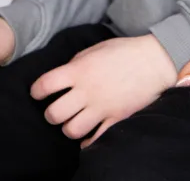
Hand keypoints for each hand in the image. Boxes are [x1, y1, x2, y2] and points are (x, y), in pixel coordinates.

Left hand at [31, 35, 176, 146]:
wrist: (154, 61)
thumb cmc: (124, 51)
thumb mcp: (94, 50)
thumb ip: (75, 64)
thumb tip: (62, 78)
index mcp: (79, 70)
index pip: (45, 85)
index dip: (35, 91)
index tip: (36, 93)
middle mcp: (87, 91)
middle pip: (54, 114)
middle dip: (51, 114)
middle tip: (56, 110)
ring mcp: (102, 107)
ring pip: (72, 130)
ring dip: (68, 127)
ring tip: (72, 121)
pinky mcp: (116, 119)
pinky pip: (96, 139)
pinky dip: (88, 141)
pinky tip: (88, 134)